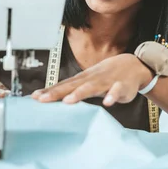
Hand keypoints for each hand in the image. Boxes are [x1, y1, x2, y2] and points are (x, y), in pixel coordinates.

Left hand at [31, 54, 153, 106]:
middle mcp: (92, 79)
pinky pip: (116, 91)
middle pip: (72, 86)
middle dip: (57, 93)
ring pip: (92, 87)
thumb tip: (51, 98)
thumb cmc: (106, 75)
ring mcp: (106, 82)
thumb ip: (73, 90)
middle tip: (42, 99)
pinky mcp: (121, 87)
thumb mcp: (88, 81)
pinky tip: (107, 103)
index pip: (63, 85)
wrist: (133, 65)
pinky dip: (112, 96)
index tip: (34, 98)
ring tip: (69, 101)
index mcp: (83, 79)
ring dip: (80, 93)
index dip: (49, 91)